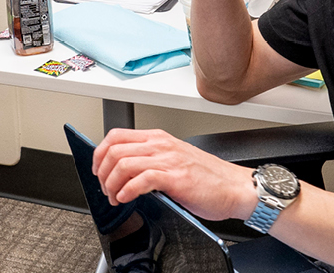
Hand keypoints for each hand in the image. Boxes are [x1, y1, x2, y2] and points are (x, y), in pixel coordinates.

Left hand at [93, 128, 259, 221]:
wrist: (235, 188)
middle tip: (105, 188)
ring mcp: (168, 160)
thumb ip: (152, 160)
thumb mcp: (175, 160)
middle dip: (102, 172)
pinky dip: (127, 191)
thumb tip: (124, 171)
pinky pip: (141, 180)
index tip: (98, 170)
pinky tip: (127, 198)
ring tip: (115, 197)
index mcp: (159, 138)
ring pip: (123, 163)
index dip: (100, 153)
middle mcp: (162, 145)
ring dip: (112, 184)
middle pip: (114, 149)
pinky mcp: (175, 178)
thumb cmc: (210, 178)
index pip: (116, 136)